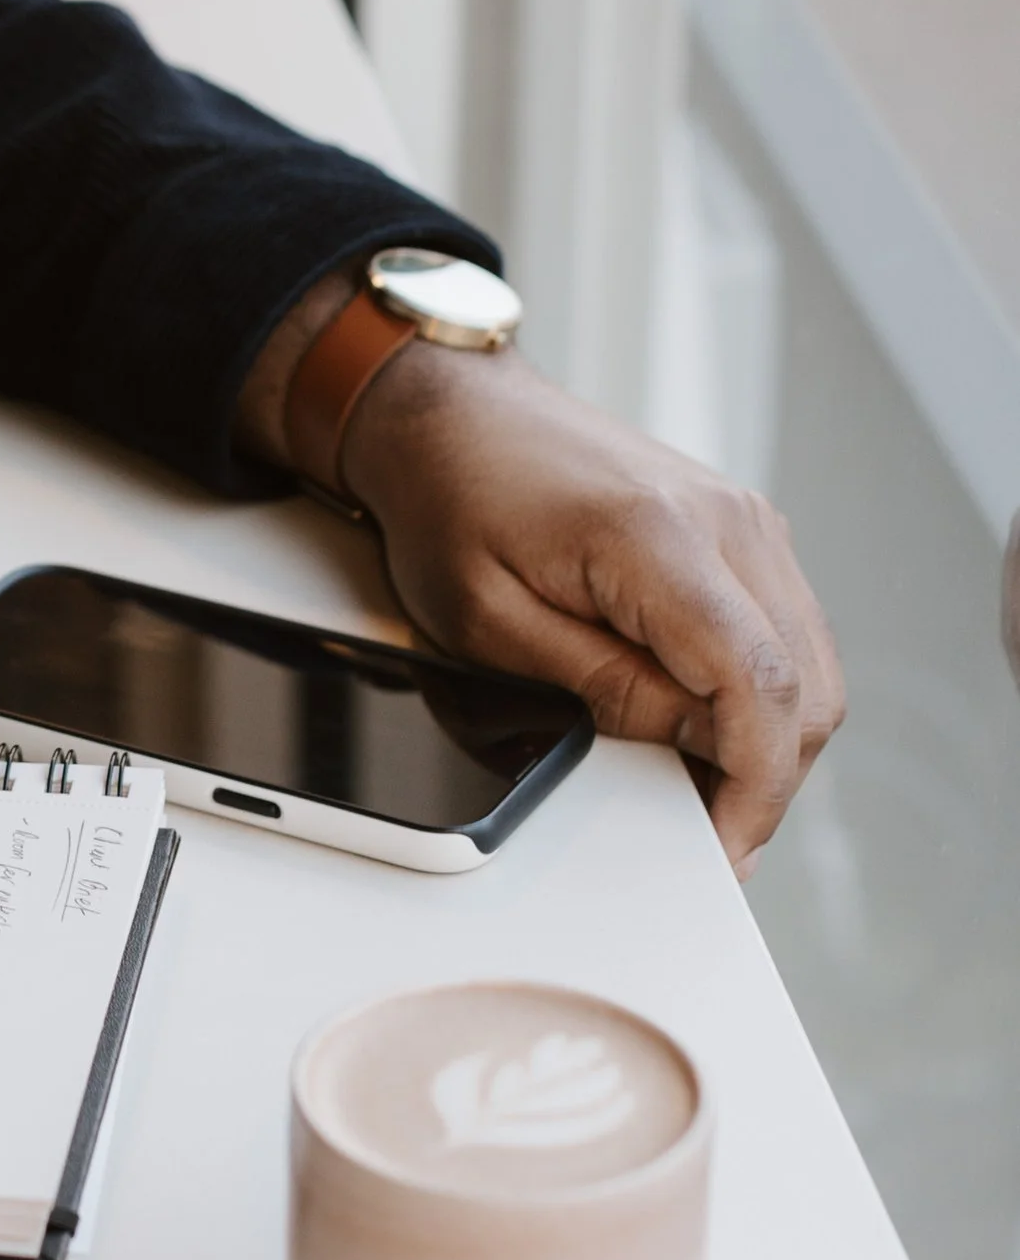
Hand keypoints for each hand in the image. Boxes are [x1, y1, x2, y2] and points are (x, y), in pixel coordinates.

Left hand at [335, 342, 843, 872]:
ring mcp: (741, 518)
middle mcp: (725, 520)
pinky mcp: (738, 526)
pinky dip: (760, 691)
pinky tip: (701, 721)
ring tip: (696, 781)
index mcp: (661, 538)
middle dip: (764, 778)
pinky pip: (784, 630)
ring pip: (809, 664)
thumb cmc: (451, 497)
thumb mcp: (489, 619)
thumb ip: (600, 689)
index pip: (760, 688)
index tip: (722, 848)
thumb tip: (686, 749)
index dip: (752, 789)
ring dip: (768, 738)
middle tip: (703, 831)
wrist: (450, 411)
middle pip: (806, 687)